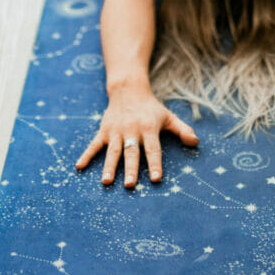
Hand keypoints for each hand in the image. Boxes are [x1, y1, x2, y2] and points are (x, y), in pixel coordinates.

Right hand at [74, 88, 198, 188]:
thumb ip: (182, 130)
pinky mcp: (104, 130)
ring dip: (109, 166)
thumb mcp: (168, 117)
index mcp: (149, 128)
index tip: (156, 179)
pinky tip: (79, 167)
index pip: (153, 149)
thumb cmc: (151, 108)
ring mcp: (116, 131)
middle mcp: (131, 130)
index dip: (155, 163)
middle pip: (131, 152)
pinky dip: (86, 155)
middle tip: (130, 185)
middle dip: (131, 169)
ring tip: (106, 182)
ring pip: (112, 151)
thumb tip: (196, 142)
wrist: (128, 89)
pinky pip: (94, 144)